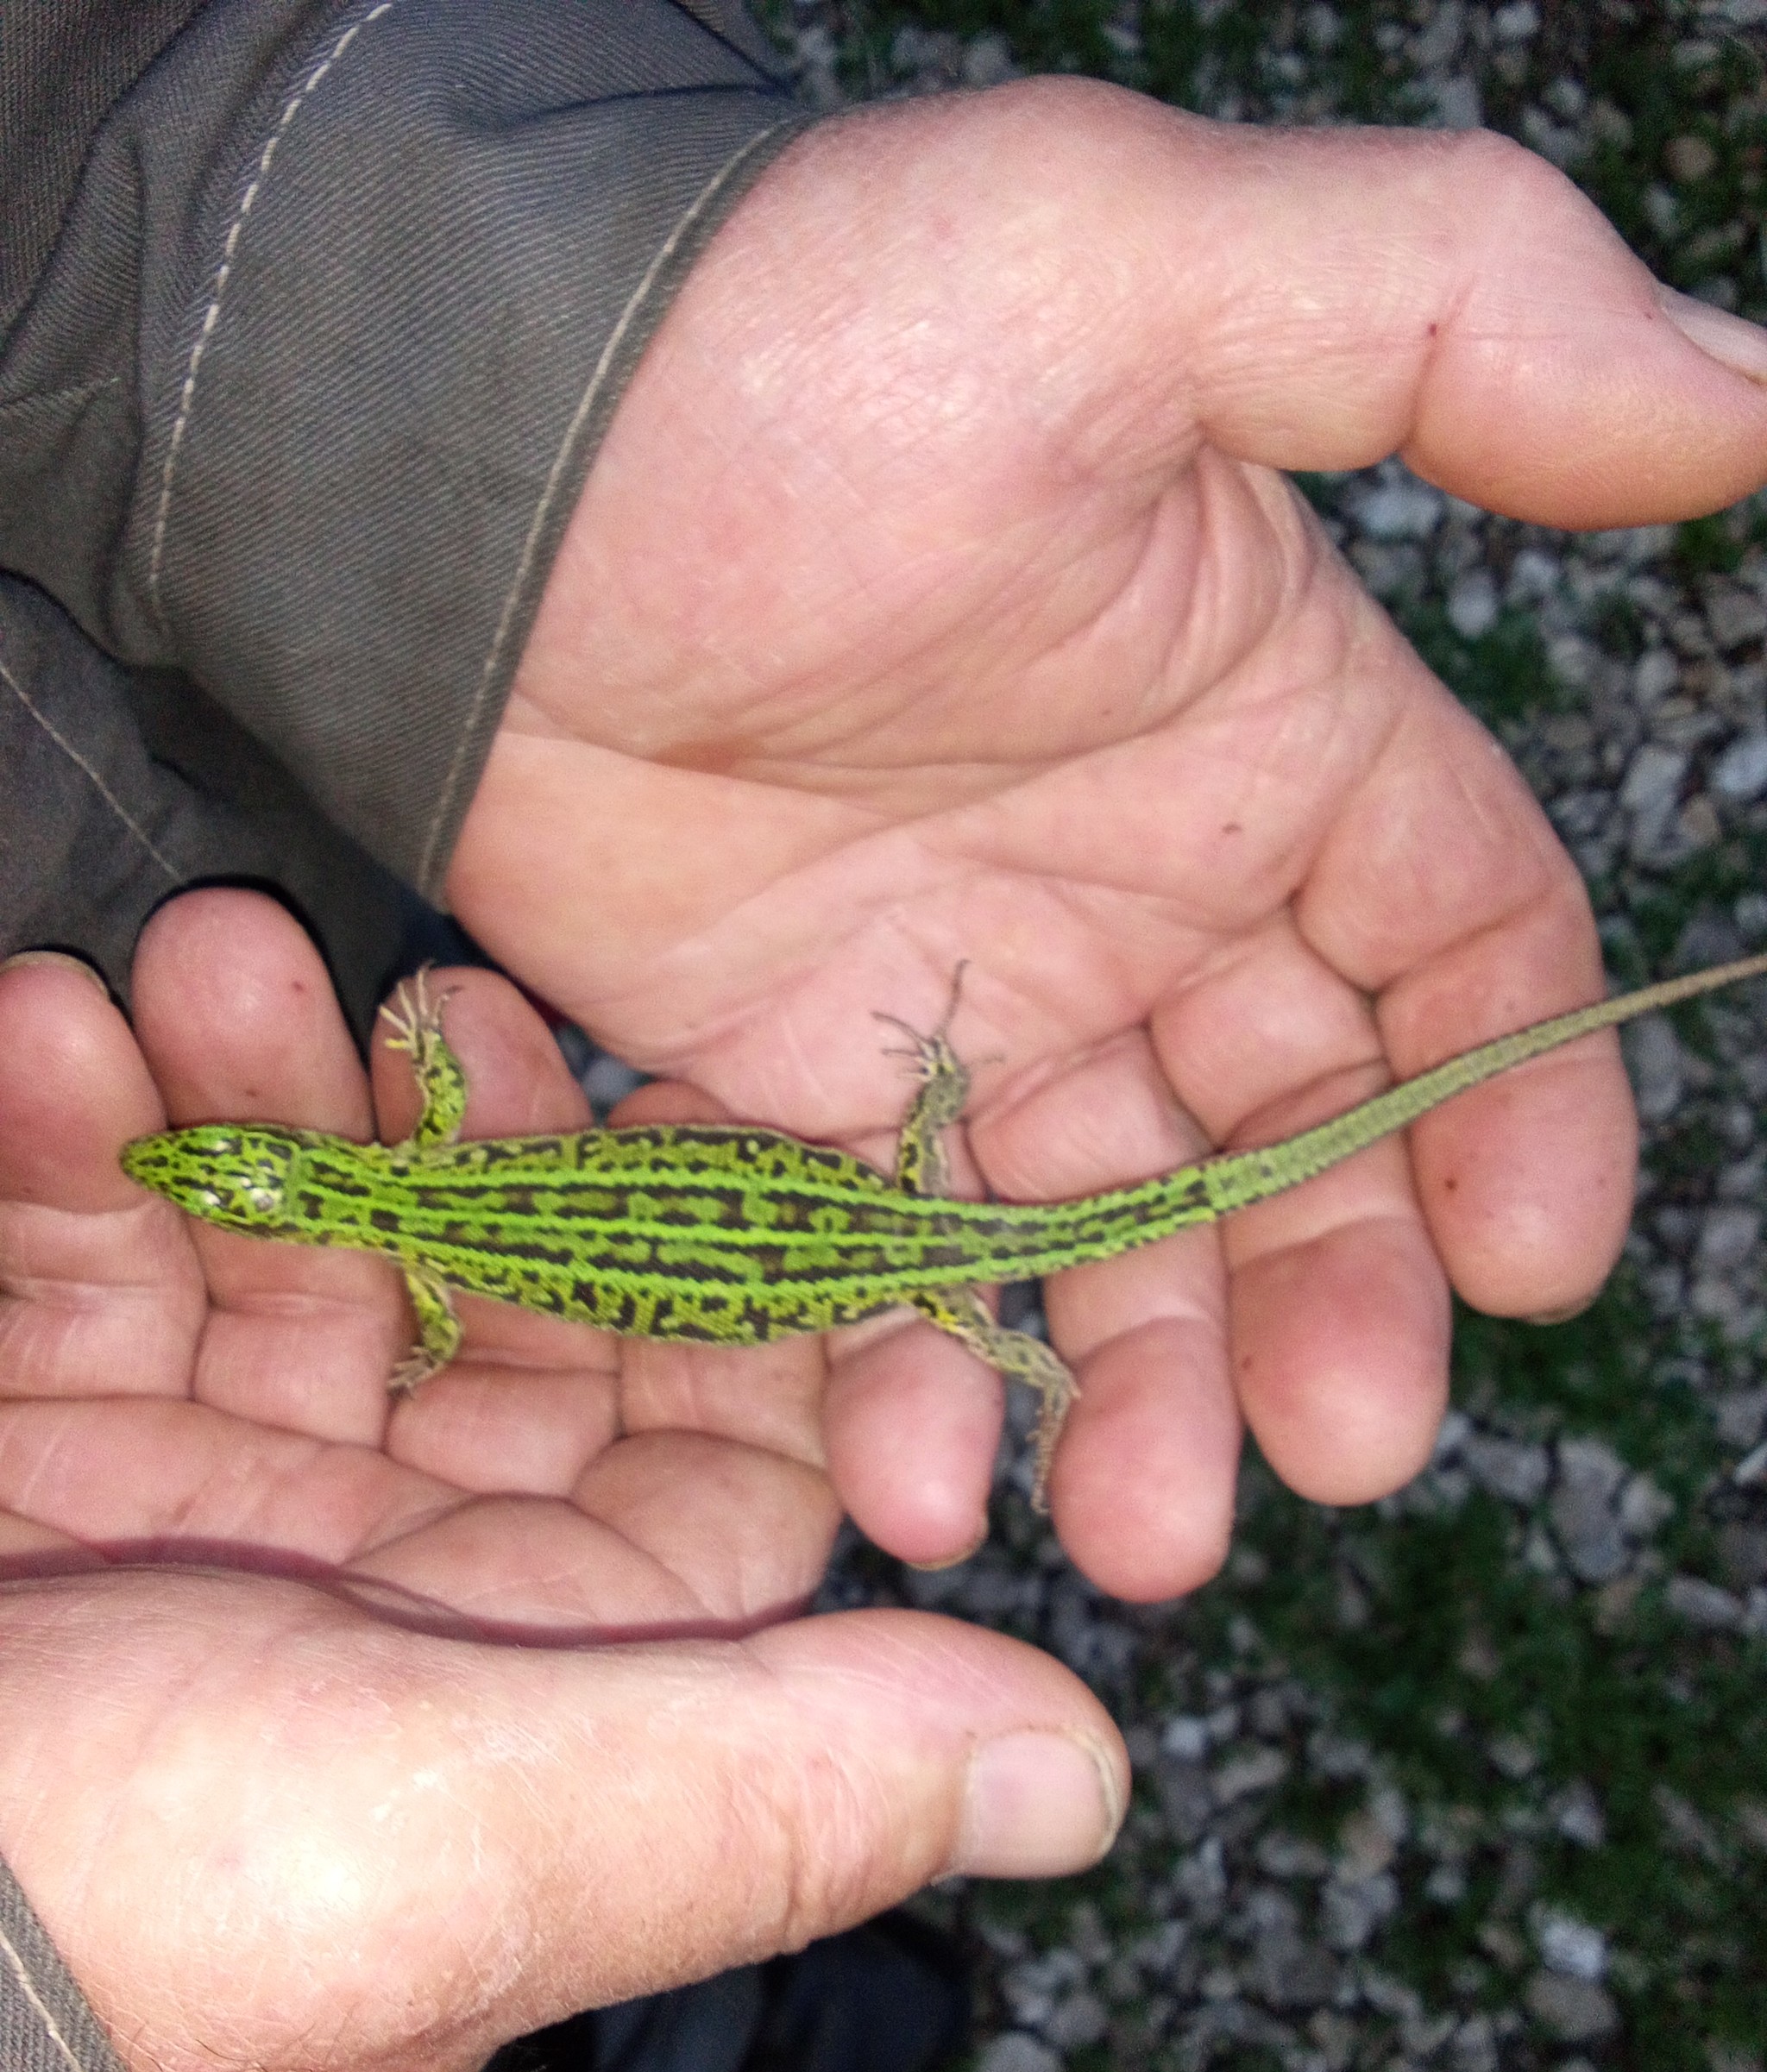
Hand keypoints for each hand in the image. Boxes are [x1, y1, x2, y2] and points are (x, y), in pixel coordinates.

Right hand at [0, 896, 1126, 2071]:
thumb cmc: (125, 1911)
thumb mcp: (473, 1843)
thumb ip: (779, 1784)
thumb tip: (1091, 1777)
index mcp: (523, 1684)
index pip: (702, 1443)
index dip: (716, 1267)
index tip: (683, 1109)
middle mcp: (374, 1597)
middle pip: (480, 1306)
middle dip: (454, 1135)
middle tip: (413, 989)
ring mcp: (186, 1511)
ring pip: (279, 1245)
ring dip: (248, 1091)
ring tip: (200, 964)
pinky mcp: (23, 1449)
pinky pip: (77, 1255)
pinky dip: (64, 1134)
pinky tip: (40, 1031)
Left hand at [450, 86, 1766, 1592]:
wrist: (457, 455)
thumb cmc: (789, 349)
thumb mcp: (1127, 265)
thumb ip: (1446, 319)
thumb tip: (1741, 397)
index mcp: (1268, 733)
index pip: (1460, 952)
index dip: (1517, 1110)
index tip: (1527, 1266)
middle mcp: (1140, 890)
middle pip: (1299, 1148)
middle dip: (1334, 1305)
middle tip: (1335, 1454)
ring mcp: (964, 999)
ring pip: (1104, 1244)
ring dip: (1137, 1392)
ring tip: (1134, 1529)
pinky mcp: (785, 1079)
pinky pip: (881, 1259)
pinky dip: (902, 1368)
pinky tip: (911, 1473)